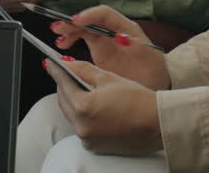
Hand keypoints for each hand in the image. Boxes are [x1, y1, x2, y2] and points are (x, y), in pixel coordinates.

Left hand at [45, 59, 163, 156]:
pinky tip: (95, 106)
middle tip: (69, 73)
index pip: (63, 83)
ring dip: (74, 100)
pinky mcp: (94, 146)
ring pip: (71, 114)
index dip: (56, 70)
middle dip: (65, 85)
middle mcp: (82, 126)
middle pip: (63, 100)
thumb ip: (83, 70)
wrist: (157, 123)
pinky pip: (81, 127)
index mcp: (84, 107)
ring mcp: (87, 138)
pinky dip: (83, 116)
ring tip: (86, 89)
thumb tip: (66, 64)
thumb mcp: (109, 78)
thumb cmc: (138, 100)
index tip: (51, 63)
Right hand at [51, 5, 170, 90]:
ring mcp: (106, 39)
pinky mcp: (100, 49)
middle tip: (59, 28)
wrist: (155, 83)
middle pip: (91, 20)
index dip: (89, 15)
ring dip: (70, 30)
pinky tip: (63, 45)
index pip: (104, 14)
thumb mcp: (146, 57)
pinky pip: (83, 39)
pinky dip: (72, 40)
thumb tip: (120, 38)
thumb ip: (134, 46)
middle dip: (74, 22)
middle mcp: (114, 30)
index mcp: (126, 27)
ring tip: (59, 38)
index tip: (76, 21)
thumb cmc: (153, 69)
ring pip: (84, 28)